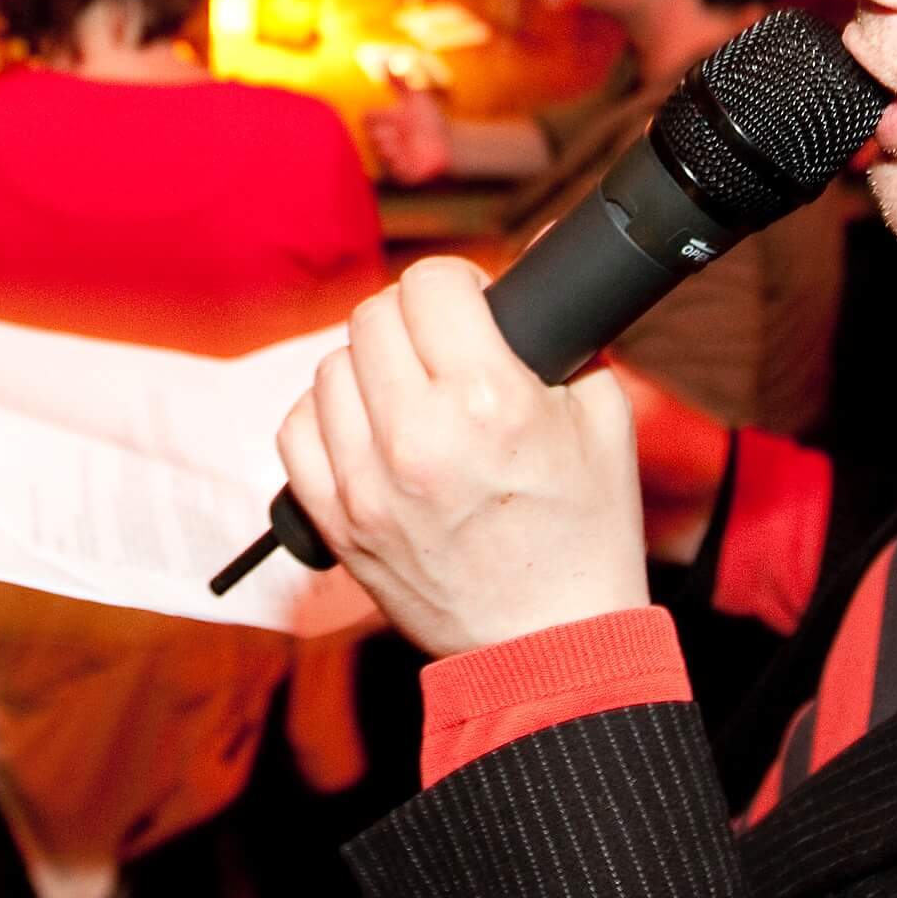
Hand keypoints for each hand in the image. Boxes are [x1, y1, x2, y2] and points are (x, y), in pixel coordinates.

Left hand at [275, 257, 650, 657]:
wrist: (550, 646)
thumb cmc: (585, 534)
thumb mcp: (600, 419)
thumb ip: (562, 333)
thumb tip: (533, 251)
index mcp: (489, 404)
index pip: (432, 284)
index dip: (459, 284)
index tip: (472, 305)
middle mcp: (418, 438)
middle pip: (375, 316)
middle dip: (414, 320)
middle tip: (445, 348)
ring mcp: (367, 484)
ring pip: (331, 367)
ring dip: (369, 368)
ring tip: (409, 394)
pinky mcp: (335, 521)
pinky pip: (296, 430)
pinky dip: (327, 419)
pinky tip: (368, 431)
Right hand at [366, 86, 453, 184]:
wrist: (451, 143)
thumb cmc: (430, 118)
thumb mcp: (416, 97)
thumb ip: (400, 81)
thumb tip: (386, 62)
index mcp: (385, 121)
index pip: (367, 119)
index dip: (370, 116)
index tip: (376, 113)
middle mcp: (386, 139)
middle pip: (372, 138)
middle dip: (377, 135)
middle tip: (388, 131)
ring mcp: (394, 156)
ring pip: (382, 156)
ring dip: (387, 149)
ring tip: (395, 142)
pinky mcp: (405, 172)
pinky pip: (396, 172)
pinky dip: (399, 165)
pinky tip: (406, 157)